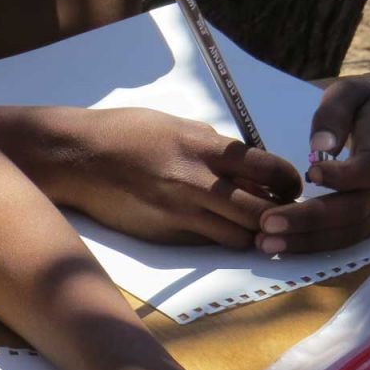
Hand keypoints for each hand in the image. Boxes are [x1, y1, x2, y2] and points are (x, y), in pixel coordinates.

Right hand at [50, 106, 301, 246]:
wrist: (78, 157)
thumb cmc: (125, 133)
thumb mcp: (177, 126)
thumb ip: (212, 146)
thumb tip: (245, 162)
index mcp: (205, 148)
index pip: (270, 169)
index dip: (289, 181)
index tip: (290, 186)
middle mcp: (198, 182)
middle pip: (263, 211)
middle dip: (279, 215)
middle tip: (280, 213)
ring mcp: (180, 212)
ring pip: (239, 236)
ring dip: (250, 233)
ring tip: (248, 225)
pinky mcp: (163, 233)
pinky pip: (205, 242)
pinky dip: (217, 238)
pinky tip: (212, 228)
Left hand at [257, 77, 369, 253]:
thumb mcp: (352, 92)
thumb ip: (334, 113)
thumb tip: (318, 147)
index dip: (343, 176)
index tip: (308, 173)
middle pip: (356, 209)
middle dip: (309, 219)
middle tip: (266, 223)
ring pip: (352, 231)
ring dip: (307, 241)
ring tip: (265, 242)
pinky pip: (350, 238)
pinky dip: (316, 245)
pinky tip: (282, 245)